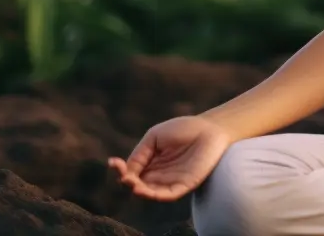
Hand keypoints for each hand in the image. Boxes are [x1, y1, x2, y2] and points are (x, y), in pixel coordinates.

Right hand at [107, 115, 233, 201]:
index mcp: (151, 162)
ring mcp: (172, 181)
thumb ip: (140, 153)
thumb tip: (125, 170)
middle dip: (128, 182)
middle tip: (123, 176)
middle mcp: (160, 174)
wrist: (210, 128)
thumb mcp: (155, 137)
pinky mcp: (185, 185)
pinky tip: (143, 190)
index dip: (121, 170)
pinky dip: (154, 195)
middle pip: (138, 184)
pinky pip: (167, 195)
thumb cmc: (184, 128)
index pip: (132, 172)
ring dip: (138, 190)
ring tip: (131, 183)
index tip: (112, 163)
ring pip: (150, 193)